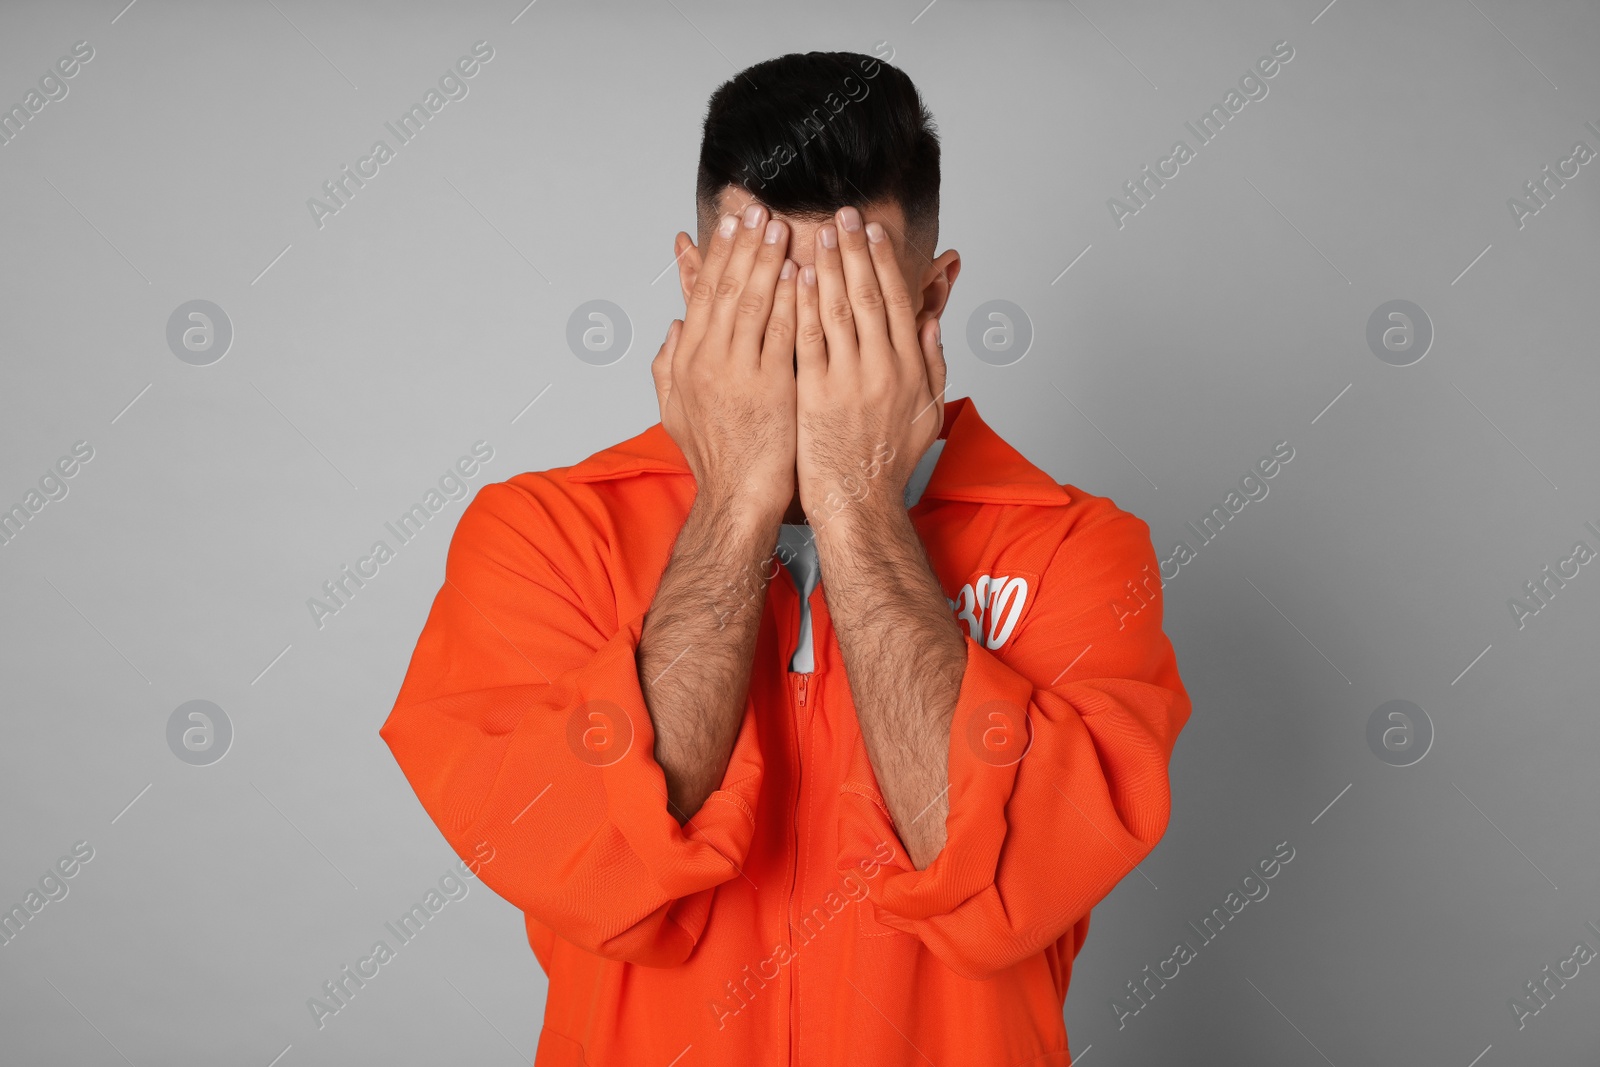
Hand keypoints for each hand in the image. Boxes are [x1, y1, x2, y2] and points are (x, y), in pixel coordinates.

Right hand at [652, 203, 798, 517]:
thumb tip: (673, 330)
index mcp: (687, 361)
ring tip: (783, 228)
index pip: (702, 295)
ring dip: (769, 261)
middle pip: (727, 289)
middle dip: (745, 246)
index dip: (718, 256)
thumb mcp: (674, 412)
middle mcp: (708, 361)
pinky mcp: (771, 387)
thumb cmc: (717, 459)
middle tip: (760, 210)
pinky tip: (803, 275)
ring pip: (754, 303)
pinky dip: (792, 301)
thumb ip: (666, 367)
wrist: (738, 500)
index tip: (733, 226)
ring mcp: (739, 373)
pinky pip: (783, 333)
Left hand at [793, 205, 944, 521]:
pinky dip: (803, 307)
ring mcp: (848, 381)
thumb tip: (932, 322)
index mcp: (910, 368)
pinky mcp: (816, 395)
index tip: (874, 232)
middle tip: (843, 215)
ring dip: (828, 267)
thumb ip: (933, 365)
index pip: (899, 301)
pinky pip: (808, 340)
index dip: (885, 262)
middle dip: (855, 250)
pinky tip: (795, 278)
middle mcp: (883, 369)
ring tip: (818, 232)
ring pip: (838, 310)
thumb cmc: (888, 464)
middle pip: (869, 295)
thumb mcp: (927, 413)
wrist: (857, 503)